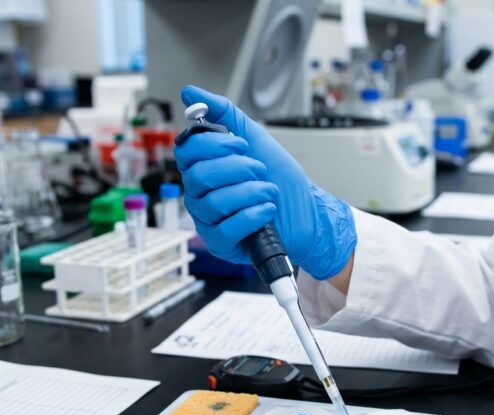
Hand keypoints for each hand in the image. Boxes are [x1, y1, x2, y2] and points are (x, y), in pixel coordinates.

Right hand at [174, 85, 356, 279]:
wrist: (308, 212)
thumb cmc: (280, 179)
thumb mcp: (255, 138)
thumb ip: (224, 114)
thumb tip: (190, 92)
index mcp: (203, 167)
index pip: (186, 150)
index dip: (212, 145)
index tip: (240, 145)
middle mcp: (200, 194)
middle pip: (197, 176)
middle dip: (236, 169)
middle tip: (259, 170)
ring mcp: (208, 220)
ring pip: (213, 202)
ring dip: (250, 192)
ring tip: (269, 191)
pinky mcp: (221, 243)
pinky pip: (226, 229)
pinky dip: (253, 215)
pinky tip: (267, 210)